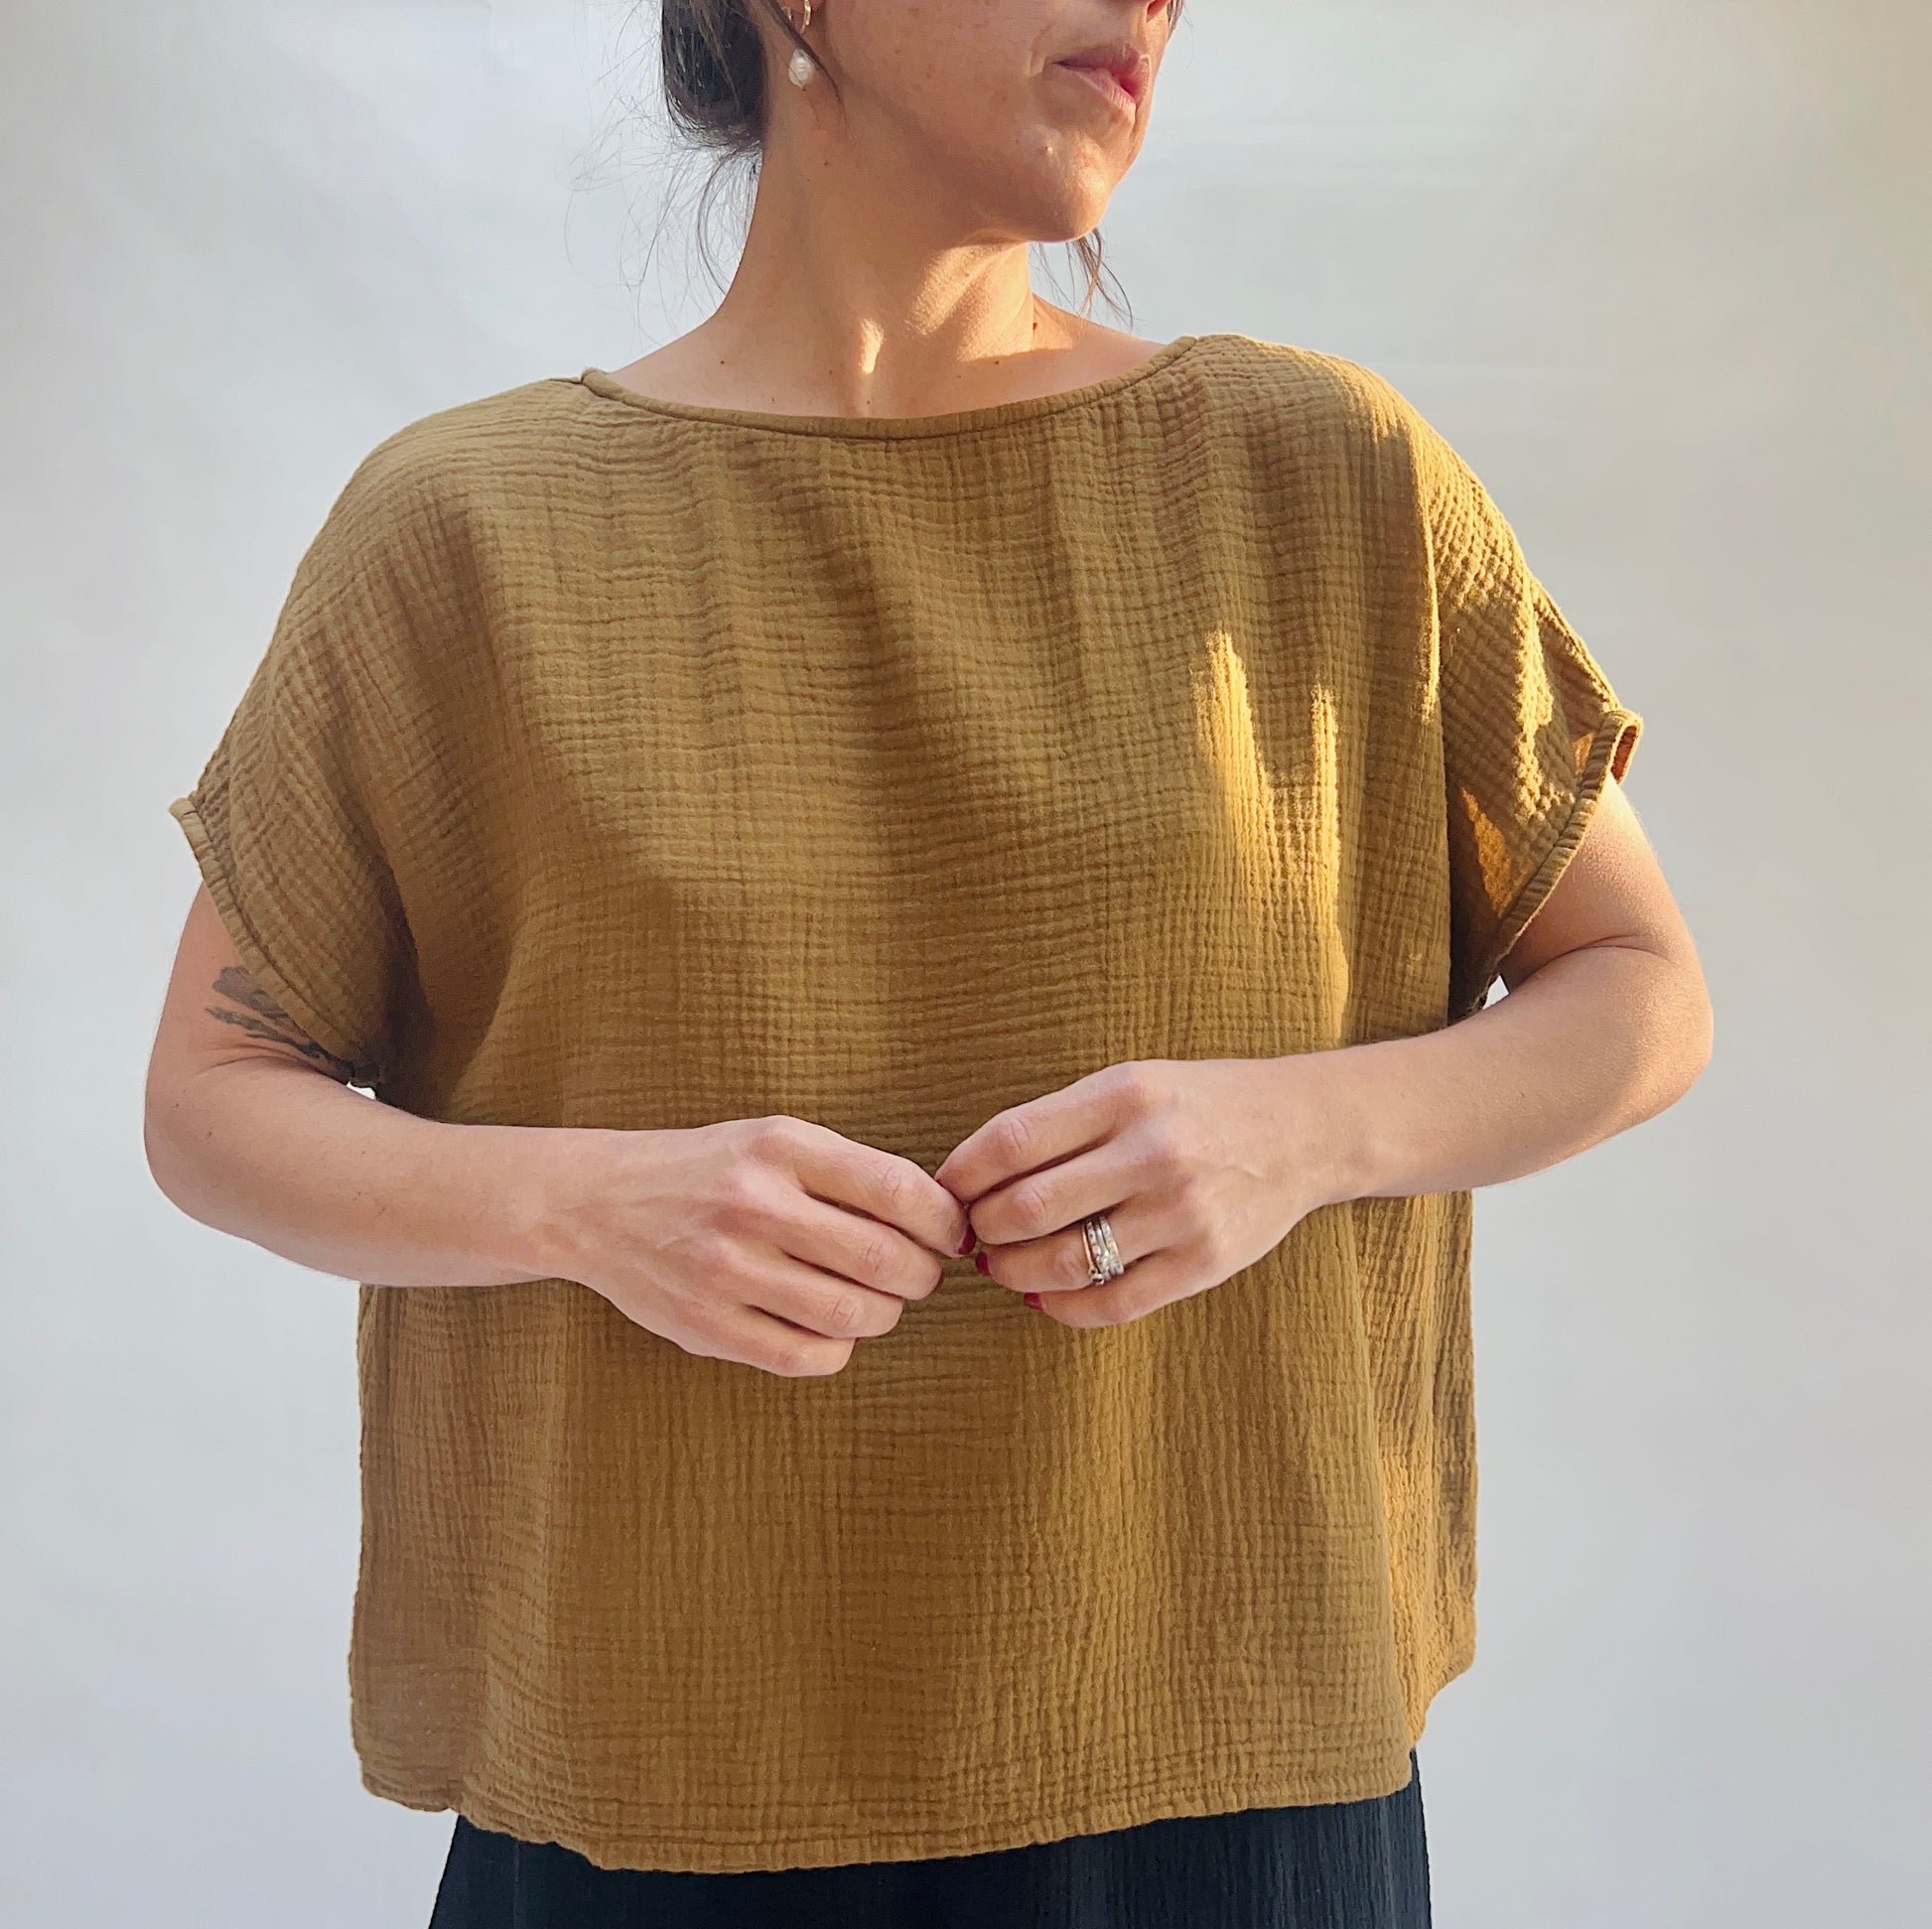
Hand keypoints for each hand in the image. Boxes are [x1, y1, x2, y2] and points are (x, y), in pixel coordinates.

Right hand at [545, 1114, 972, 1375]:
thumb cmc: (709, 1170)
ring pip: (851, 1314)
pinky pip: (806, 1356)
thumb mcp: (774, 1140)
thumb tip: (940, 1219)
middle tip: (920, 1275)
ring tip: (879, 1302)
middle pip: (883, 1259)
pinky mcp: (706, 1326)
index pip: (898, 1190)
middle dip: (922, 1276)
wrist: (598, 1203)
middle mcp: (753, 1205)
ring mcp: (726, 1270)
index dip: (944, 1221)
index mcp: (780, 1148)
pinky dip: (839, 1349)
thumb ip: (849, 1171)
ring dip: (886, 1314)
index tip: (951, 1233)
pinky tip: (833, 1329)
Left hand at [933, 1058, 1347, 1327]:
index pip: (1012, 1141)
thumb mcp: (1130, 1083)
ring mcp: (1183, 1212)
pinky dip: (1062, 1308)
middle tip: (973, 1234)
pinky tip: (1043, 1296)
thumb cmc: (1195, 1105)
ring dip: (1014, 1271)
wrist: (1302, 1130)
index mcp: (1125, 1095)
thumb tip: (970, 1182)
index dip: (962, 1175)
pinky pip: (1113, 1304)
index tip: (946, 1192)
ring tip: (1003, 1264)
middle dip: (983, 1229)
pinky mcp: (1205, 1262)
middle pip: (1028, 1207)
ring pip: (1065, 1262)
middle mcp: (1153, 1152)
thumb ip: (1059, 1123)